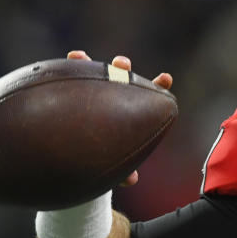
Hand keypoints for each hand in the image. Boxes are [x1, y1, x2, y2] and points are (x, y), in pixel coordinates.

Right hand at [66, 50, 173, 185]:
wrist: (77, 155)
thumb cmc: (103, 158)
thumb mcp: (112, 164)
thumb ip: (122, 172)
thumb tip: (132, 180)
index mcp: (129, 111)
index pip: (147, 95)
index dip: (157, 85)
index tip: (166, 77)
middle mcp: (113, 97)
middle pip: (121, 78)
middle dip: (121, 69)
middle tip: (120, 64)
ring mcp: (94, 91)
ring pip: (95, 74)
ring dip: (91, 64)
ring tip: (80, 57)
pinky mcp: (74, 91)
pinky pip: (72, 77)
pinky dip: (73, 66)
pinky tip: (70, 58)